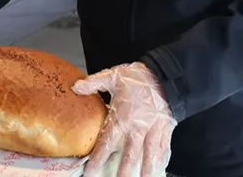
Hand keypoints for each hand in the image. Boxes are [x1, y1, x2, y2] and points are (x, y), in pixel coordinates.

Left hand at [73, 62, 175, 176]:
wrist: (167, 74)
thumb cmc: (140, 77)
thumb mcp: (114, 76)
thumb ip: (94, 83)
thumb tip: (76, 87)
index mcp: (122, 118)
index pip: (107, 143)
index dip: (98, 159)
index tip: (90, 172)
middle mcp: (138, 128)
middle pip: (130, 156)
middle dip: (124, 172)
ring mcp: (153, 131)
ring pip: (149, 156)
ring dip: (146, 170)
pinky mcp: (166, 129)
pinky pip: (164, 148)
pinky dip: (162, 160)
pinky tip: (160, 169)